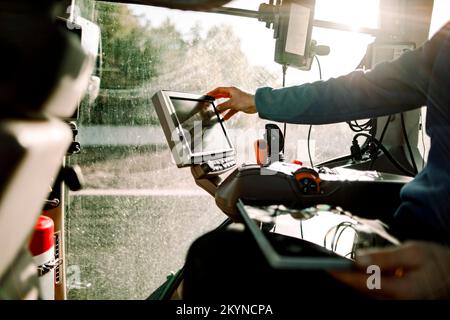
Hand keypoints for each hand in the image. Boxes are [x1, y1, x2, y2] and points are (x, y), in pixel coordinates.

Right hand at [207, 86, 255, 119]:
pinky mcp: (238, 105)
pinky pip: (231, 110)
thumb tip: (217, 108)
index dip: (213, 92)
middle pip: (222, 96)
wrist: (256, 104)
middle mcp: (233, 94)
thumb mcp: (232, 103)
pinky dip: (228, 113)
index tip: (208, 95)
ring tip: (217, 112)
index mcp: (231, 90)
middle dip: (216, 99)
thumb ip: (223, 106)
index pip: (219, 90)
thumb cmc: (246, 100)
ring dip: (222, 108)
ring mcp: (235, 100)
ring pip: (226, 104)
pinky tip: (225, 118)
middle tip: (210, 101)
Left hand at [330, 241, 449, 298]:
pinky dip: (364, 285)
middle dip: (346, 279)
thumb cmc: (436, 262)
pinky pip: (374, 295)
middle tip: (331, 266)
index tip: (328, 268)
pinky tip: (360, 274)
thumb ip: (384, 257)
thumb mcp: (414, 252)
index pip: (364, 284)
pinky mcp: (394, 302)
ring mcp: (396, 305)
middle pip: (362, 292)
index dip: (343, 277)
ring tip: (344, 269)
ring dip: (354, 282)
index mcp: (403, 291)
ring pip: (367, 295)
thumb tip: (358, 260)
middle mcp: (398, 303)